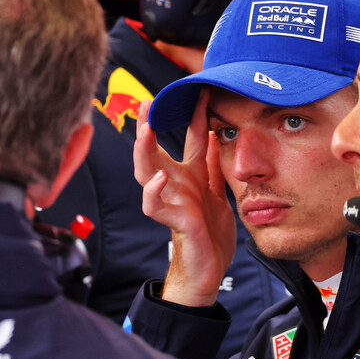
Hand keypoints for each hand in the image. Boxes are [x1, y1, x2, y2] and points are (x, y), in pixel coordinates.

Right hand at [134, 93, 236, 306]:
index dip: (194, 114)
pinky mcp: (172, 220)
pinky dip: (154, 191)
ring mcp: (170, 201)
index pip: (188, 138)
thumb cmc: (209, 233)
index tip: (201, 90)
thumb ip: (210, 164)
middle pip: (153, 150)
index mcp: (188, 176)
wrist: (209, 268)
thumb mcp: (216, 190)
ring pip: (145, 172)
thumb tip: (213, 132)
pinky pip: (154, 205)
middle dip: (147, 127)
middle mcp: (174, 185)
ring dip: (143, 152)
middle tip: (147, 104)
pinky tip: (158, 178)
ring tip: (144, 132)